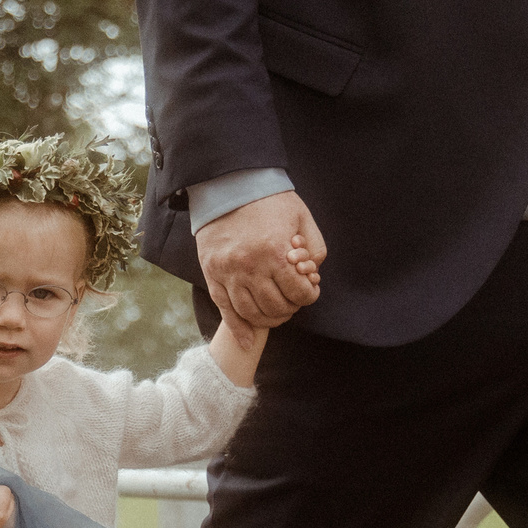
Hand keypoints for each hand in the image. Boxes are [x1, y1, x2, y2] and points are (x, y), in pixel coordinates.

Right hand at [195, 191, 324, 350]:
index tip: (309, 291)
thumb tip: (312, 275)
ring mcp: (228, 273)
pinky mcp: (212, 275)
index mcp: (275, 252)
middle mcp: (250, 266)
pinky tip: (248, 342)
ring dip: (269, 319)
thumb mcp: (302, 217)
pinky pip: (226, 310)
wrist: (228, 186)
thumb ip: (314, 248)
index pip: (299, 292)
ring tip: (277, 313)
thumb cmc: (269, 201)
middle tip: (293, 301)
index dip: (309, 295)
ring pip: (252, 313)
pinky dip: (239, 329)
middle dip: (291, 308)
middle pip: (276, 307)